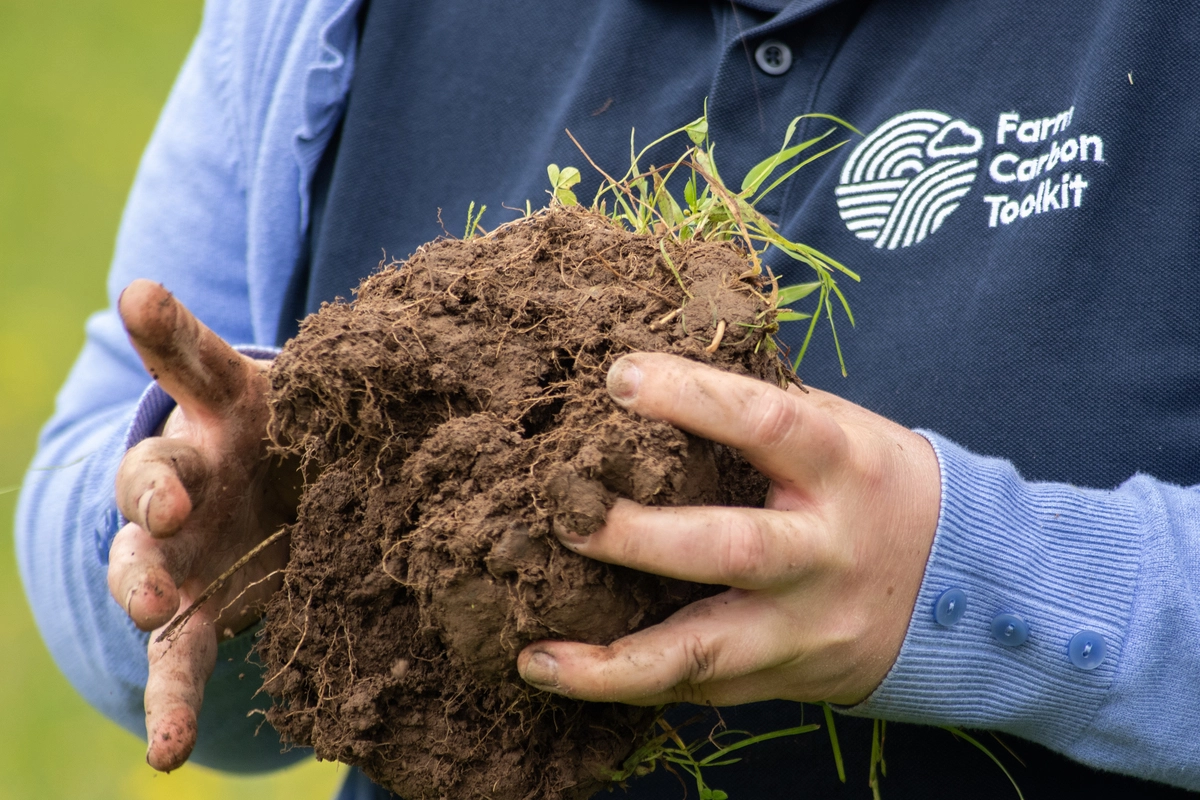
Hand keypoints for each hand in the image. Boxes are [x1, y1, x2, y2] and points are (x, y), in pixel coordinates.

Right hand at [108, 280, 296, 770]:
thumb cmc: (296, 434)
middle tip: (166, 505)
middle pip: (150, 480)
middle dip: (152, 492)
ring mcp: (184, 553)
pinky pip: (179, 662)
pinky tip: (163, 752)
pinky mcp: (201, 613)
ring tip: (155, 611)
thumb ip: (253, 347)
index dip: (167, 331)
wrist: (292, 501)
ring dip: (144, 588)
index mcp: (217, 413)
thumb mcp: (289, 386)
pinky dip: (169, 704)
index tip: (143, 299)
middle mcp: (186, 481)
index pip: (186, 365)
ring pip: (145, 571)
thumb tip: (167, 286)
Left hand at [517, 352, 939, 706]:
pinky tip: (573, 675)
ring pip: (706, 651)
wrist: (966, 594)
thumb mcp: (845, 431)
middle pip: (729, 548)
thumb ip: (766, 410)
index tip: (618, 377)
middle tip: (563, 518)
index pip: (765, 421)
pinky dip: (635, 683)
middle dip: (638, 536)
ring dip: (613, 663)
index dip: (693, 396)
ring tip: (535, 659)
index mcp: (841, 466)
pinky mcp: (791, 677)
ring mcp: (808, 625)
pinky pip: (706, 687)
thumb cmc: (879, 488)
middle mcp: (825, 550)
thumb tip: (660, 374)